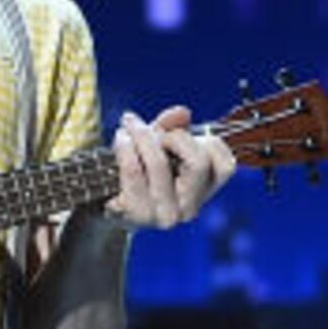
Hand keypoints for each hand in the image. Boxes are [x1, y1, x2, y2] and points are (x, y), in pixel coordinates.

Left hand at [110, 107, 235, 229]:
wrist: (102, 204)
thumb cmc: (137, 172)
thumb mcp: (158, 145)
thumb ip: (172, 127)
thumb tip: (182, 113)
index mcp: (202, 192)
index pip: (225, 166)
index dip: (206, 142)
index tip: (182, 135)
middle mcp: (189, 208)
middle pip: (199, 163)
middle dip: (174, 137)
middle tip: (153, 132)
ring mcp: (164, 215)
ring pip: (161, 163)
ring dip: (142, 136)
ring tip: (127, 130)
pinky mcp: (137, 214)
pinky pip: (133, 170)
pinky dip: (125, 148)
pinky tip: (120, 140)